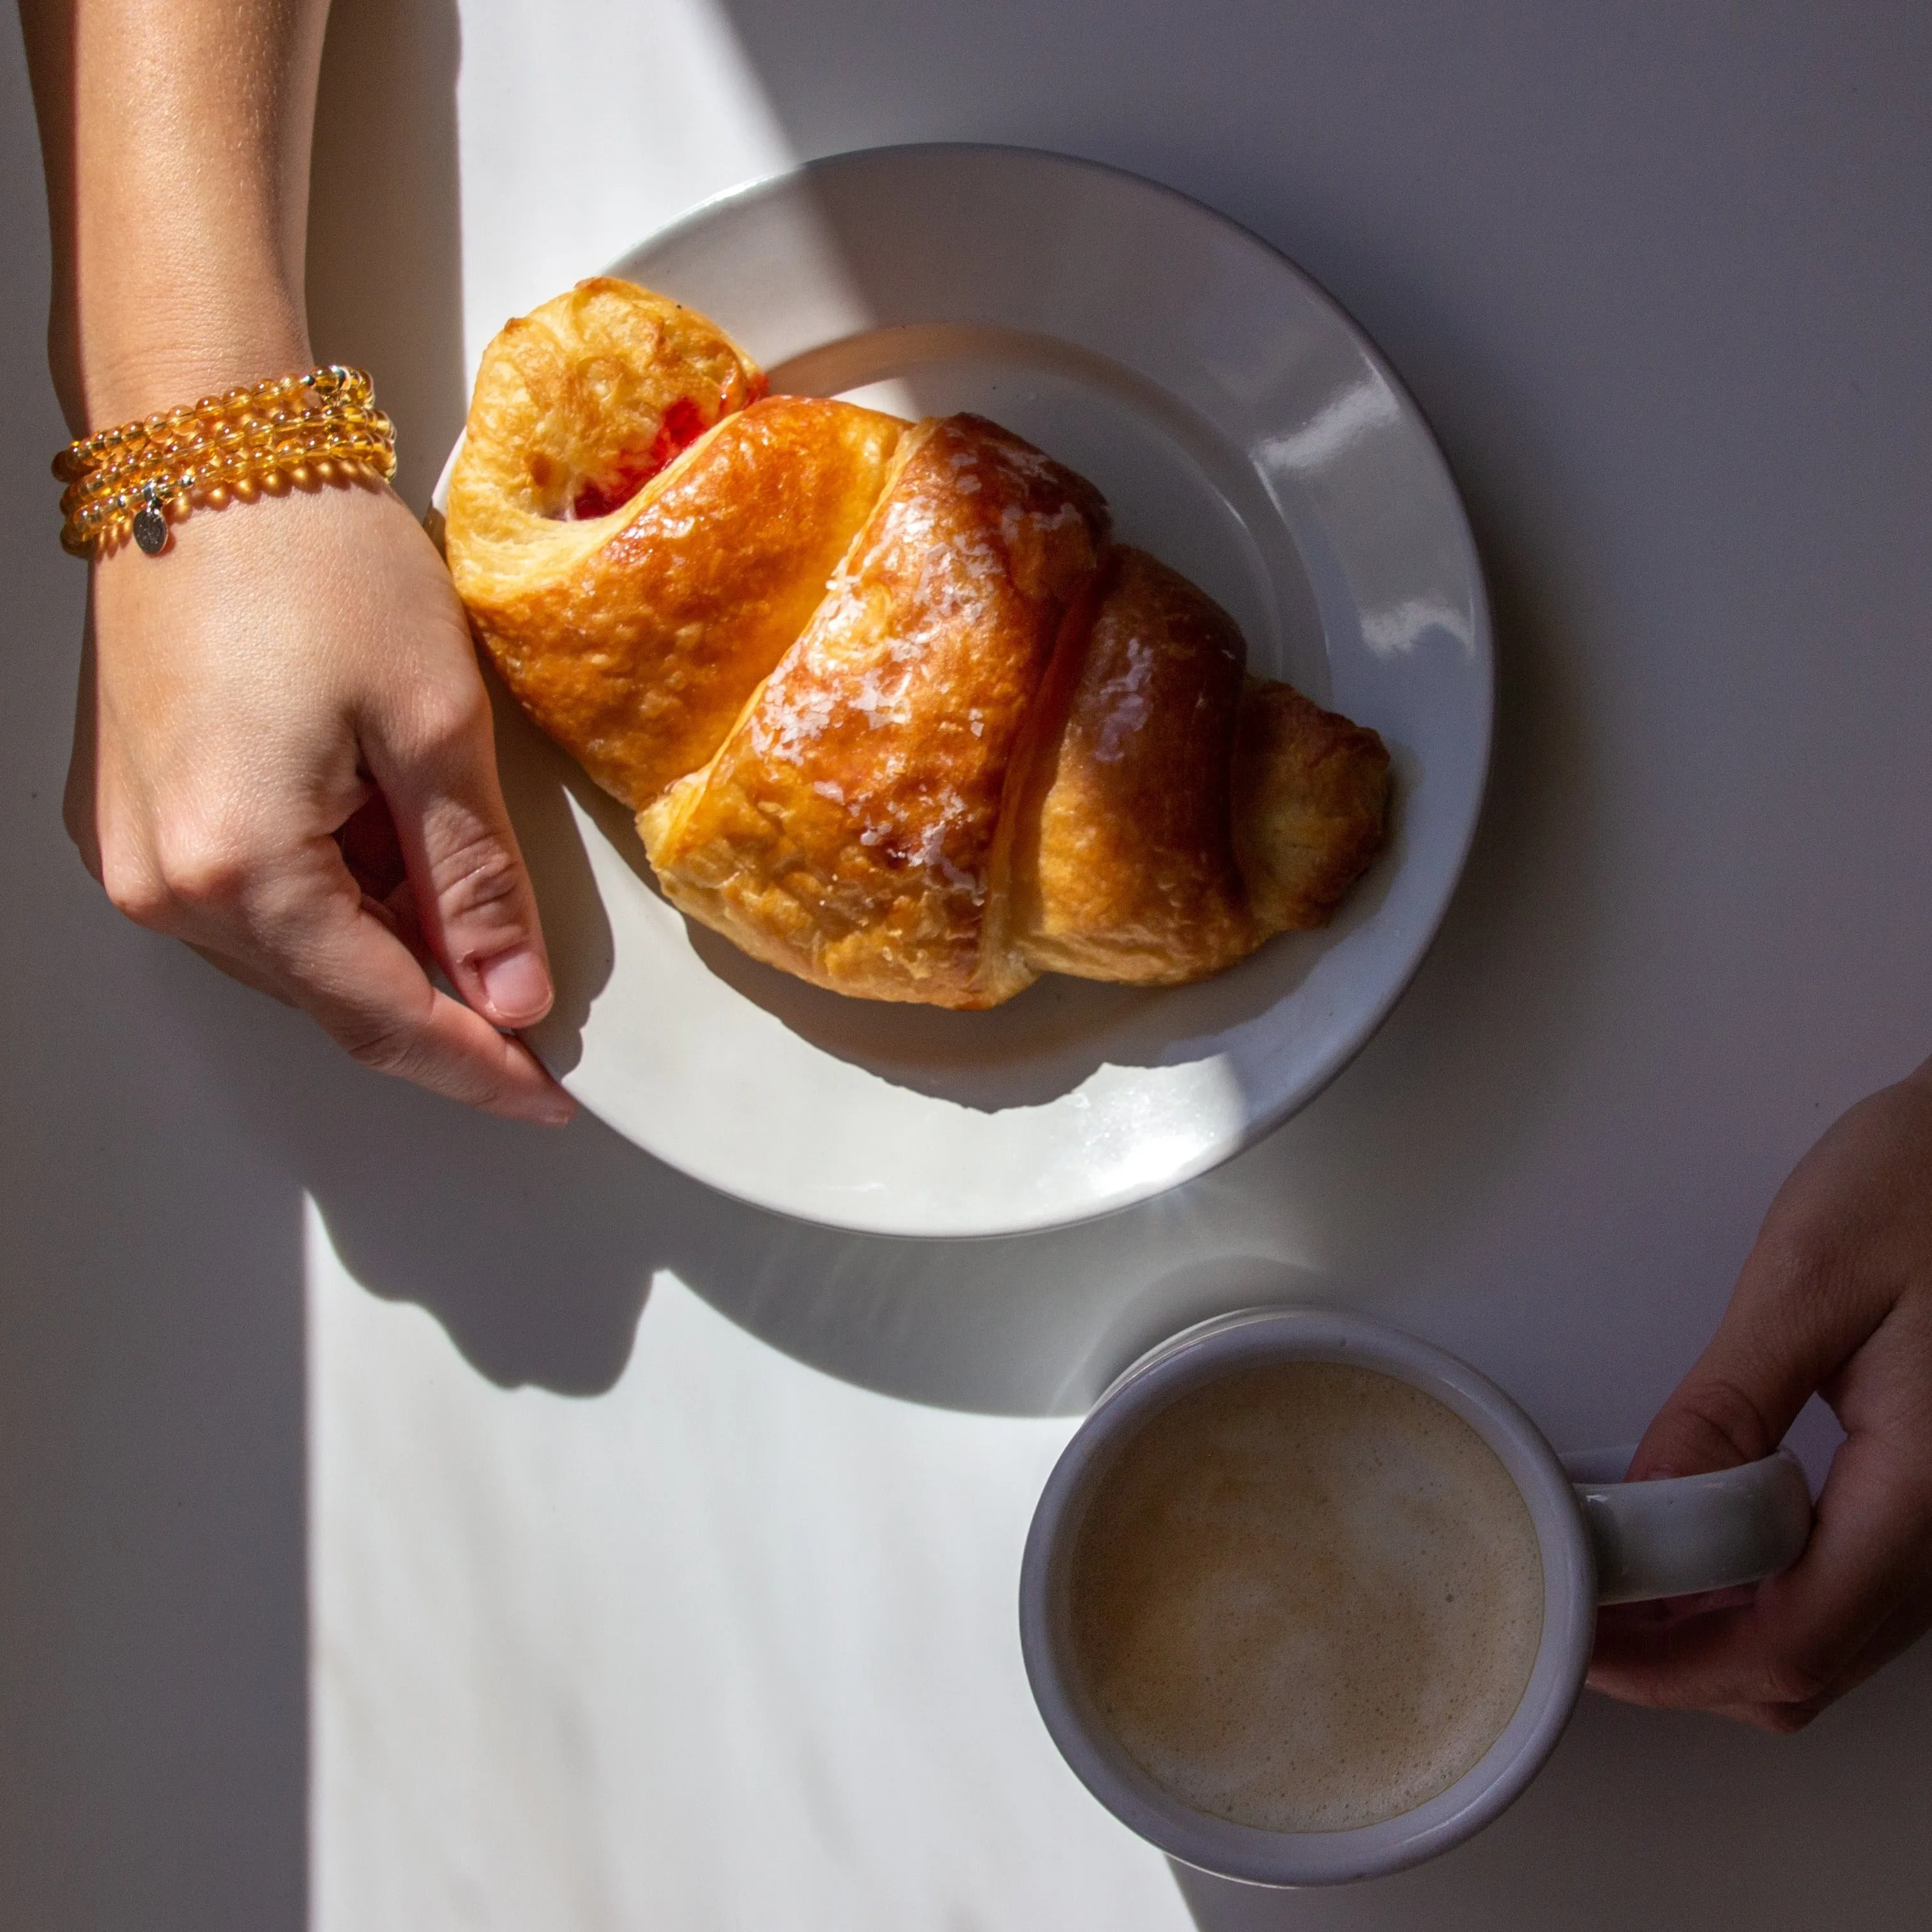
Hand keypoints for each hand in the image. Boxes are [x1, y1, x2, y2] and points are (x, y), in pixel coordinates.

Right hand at [68, 476, 574, 1124]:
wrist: (203, 451)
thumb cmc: (313, 559)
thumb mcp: (435, 725)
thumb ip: (473, 879)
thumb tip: (512, 993)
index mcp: (239, 869)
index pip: (384, 1020)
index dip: (478, 1068)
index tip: (545, 1095)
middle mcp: (164, 884)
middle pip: (335, 997)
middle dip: (441, 999)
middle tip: (528, 974)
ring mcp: (133, 854)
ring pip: (294, 954)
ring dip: (386, 939)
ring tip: (445, 853)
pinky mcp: (130, 819)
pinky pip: (251, 902)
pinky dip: (331, 894)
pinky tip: (376, 828)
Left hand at [1589, 1057, 1931, 1729]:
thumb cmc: (1927, 1183)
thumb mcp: (1812, 1281)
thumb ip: (1730, 1404)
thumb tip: (1650, 1506)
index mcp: (1929, 1487)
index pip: (1790, 1640)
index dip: (1672, 1663)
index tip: (1580, 1630)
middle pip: (1811, 1663)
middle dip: (1684, 1658)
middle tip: (1581, 1603)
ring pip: (1835, 1638)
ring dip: (1723, 1631)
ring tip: (1620, 1573)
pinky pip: (1855, 1587)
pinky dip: (1769, 1590)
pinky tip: (1699, 1541)